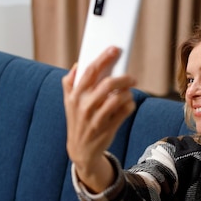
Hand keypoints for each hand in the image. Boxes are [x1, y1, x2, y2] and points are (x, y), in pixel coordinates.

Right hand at [62, 46, 135, 192]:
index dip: (104, 58)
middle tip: (132, 77)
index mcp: (75, 96)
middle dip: (123, 77)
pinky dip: (130, 104)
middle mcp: (84, 106)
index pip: (90, 71)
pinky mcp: (108, 129)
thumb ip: (70, 83)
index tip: (115, 49)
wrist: (81, 151)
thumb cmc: (77, 121)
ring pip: (118, 99)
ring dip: (127, 92)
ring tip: (129, 90)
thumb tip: (77, 65)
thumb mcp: (69, 103)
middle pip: (107, 84)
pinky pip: (124, 112)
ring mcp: (96, 119)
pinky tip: (129, 103)